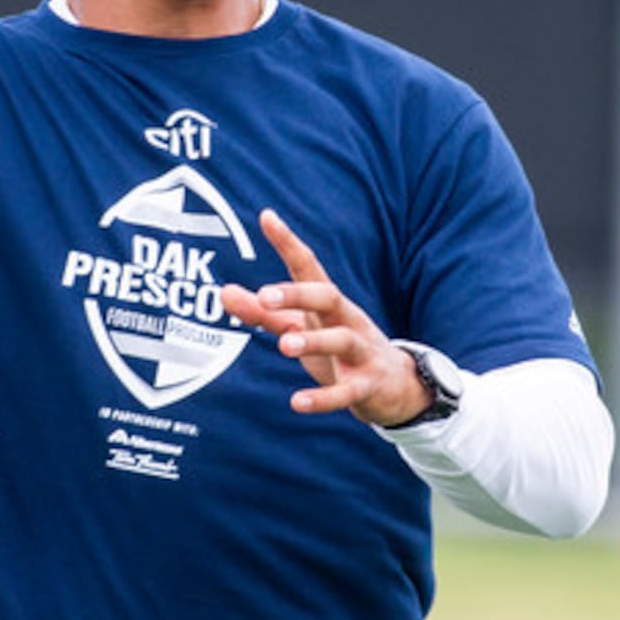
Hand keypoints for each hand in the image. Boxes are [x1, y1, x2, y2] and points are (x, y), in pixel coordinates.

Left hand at [218, 209, 431, 425]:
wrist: (396, 387)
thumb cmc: (339, 350)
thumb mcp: (301, 327)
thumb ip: (263, 313)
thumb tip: (223, 292)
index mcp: (328, 303)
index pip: (308, 267)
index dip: (288, 242)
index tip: (267, 217)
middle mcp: (346, 320)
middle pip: (328, 296)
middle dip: (298, 294)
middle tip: (265, 297)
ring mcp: (361, 352)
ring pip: (341, 340)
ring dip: (314, 342)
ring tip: (285, 345)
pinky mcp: (367, 385)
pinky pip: (347, 391)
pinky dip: (324, 398)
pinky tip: (298, 403)